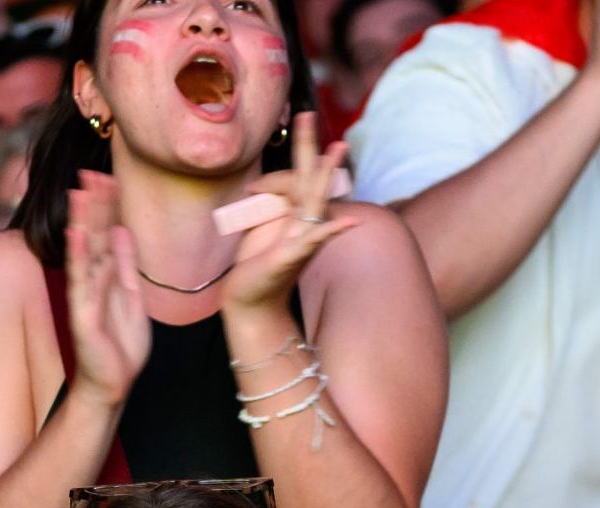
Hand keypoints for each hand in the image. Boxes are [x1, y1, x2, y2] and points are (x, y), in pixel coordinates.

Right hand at [63, 170, 150, 409]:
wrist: (113, 385)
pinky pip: (81, 282)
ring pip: (84, 252)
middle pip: (94, 235)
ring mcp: (86, 296)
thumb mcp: (132, 298)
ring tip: (80, 192)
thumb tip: (121, 230)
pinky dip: (78, 257)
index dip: (108, 207)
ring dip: (82, 221)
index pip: (106, 234)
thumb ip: (126, 265)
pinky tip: (77, 234)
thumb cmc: (121, 348)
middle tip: (92, 172)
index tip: (109, 177)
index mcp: (108, 276)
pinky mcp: (83, 314)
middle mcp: (94, 281)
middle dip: (94, 205)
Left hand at [221, 114, 355, 316]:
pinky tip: (349, 221)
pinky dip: (332, 230)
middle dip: (307, 146)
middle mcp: (303, 224)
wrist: (250, 301)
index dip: (271, 180)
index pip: (290, 183)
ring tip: (336, 150)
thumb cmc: (255, 267)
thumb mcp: (257, 228)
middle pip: (309, 178)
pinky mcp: (293, 256)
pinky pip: (316, 239)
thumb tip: (259, 187)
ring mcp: (302, 239)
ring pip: (316, 200)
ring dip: (325, 175)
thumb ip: (265, 205)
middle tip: (306, 114)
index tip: (252, 189)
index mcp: (295, 215)